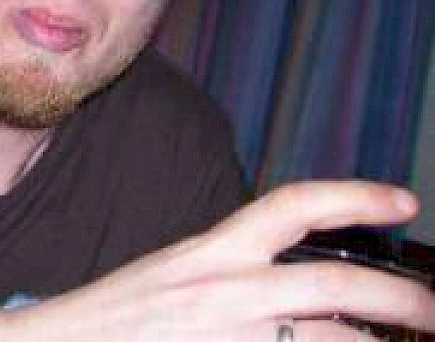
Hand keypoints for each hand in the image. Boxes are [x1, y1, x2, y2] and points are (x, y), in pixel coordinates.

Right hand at [19, 180, 434, 340]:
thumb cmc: (120, 319)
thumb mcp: (177, 276)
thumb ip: (234, 271)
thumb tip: (301, 286)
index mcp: (211, 252)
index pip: (291, 206)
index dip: (354, 196)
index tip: (403, 200)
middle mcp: (226, 290)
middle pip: (335, 285)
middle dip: (402, 299)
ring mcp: (230, 339)